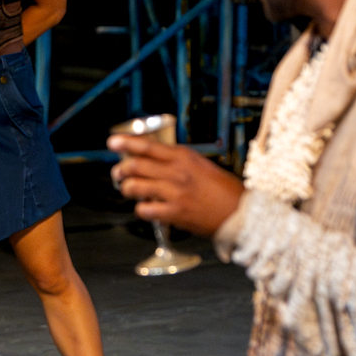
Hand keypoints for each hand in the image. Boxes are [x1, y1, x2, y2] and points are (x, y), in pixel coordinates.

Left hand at [107, 135, 244, 236]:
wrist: (242, 213)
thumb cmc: (225, 191)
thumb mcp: (203, 166)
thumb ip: (179, 162)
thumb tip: (155, 161)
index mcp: (185, 157)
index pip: (149, 146)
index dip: (127, 143)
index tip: (113, 142)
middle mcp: (177, 172)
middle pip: (136, 165)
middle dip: (121, 169)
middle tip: (118, 172)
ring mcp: (174, 193)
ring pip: (135, 187)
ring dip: (127, 188)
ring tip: (129, 190)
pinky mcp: (174, 212)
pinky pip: (144, 209)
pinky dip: (141, 209)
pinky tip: (146, 208)